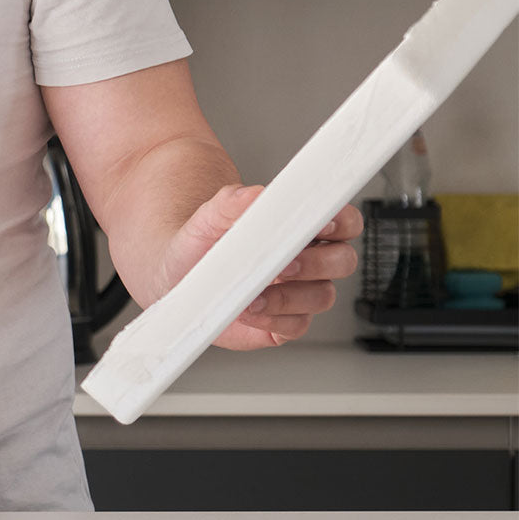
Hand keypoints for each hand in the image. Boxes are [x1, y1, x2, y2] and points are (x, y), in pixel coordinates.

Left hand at [153, 184, 362, 350]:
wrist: (176, 278)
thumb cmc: (199, 246)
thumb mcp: (207, 219)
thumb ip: (229, 202)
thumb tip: (251, 194)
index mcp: (300, 230)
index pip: (343, 221)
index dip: (341, 222)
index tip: (320, 225)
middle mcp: (308, 262)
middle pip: (342, 260)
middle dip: (318, 263)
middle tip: (284, 264)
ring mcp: (298, 294)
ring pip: (322, 296)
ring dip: (290, 296)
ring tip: (253, 294)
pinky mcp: (283, 323)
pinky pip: (296, 326)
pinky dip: (273, 320)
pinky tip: (248, 311)